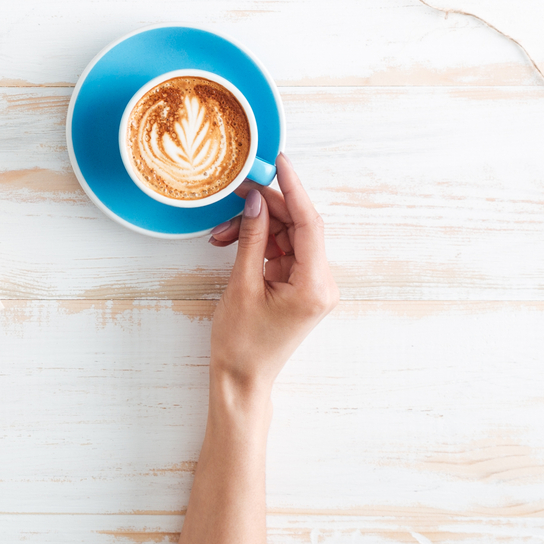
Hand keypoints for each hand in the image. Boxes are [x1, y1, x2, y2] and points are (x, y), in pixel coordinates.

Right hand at [203, 155, 338, 393]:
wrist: (241, 380)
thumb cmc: (241, 344)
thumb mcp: (241, 286)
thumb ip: (252, 239)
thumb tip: (255, 201)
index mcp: (315, 285)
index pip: (309, 223)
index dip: (293, 188)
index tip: (278, 162)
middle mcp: (321, 283)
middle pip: (299, 226)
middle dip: (267, 207)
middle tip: (237, 191)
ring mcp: (311, 285)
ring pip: (288, 236)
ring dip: (257, 226)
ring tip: (221, 230)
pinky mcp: (298, 287)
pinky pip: (281, 252)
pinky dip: (259, 243)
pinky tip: (231, 241)